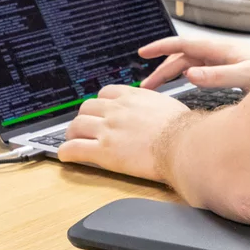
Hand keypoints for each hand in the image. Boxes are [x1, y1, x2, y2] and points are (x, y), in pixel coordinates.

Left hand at [57, 84, 187, 179]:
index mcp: (132, 96)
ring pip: (76, 125)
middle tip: (84, 127)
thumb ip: (154, 105)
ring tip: (72, 140)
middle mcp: (116, 109)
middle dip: (84, 117)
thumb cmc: (183, 128)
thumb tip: (159, 109)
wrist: (183, 144)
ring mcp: (108, 129)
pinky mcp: (104, 151)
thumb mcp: (167, 105)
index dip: (100, 103)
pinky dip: (66, 151)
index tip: (100, 111)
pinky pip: (76, 148)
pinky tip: (65, 155)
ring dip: (72, 133)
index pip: (105, 93)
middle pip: (87, 107)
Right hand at [139, 36, 249, 91]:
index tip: (142, 53)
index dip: (161, 47)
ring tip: (156, 91)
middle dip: (162, 70)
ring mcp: (225, 61)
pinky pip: (201, 71)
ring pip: (190, 65)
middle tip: (144, 88)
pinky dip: (185, 77)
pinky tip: (184, 84)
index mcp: (220, 49)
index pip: (184, 44)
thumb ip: (218, 76)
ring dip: (172, 75)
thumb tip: (188, 75)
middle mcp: (220, 53)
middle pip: (183, 58)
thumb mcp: (247, 76)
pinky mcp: (231, 71)